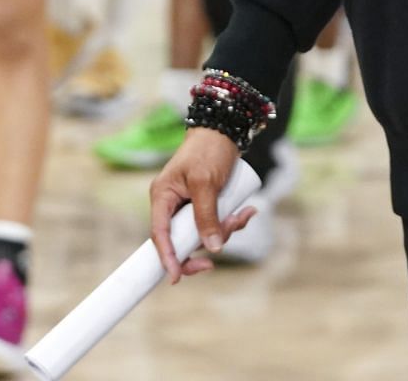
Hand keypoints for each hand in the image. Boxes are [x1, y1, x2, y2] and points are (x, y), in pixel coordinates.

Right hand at [149, 128, 256, 283]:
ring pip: (203, 234)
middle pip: (183, 240)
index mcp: (163, 197)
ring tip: (244, 214)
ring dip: (225, 230)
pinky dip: (231, 222)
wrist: (224, 130)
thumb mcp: (206, 182)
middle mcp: (172, 205)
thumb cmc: (209, 150)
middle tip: (220, 252)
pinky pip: (215, 224)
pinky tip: (247, 211)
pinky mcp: (204, 206)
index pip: (160, 234)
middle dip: (207, 243)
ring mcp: (188, 206)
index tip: (175, 277)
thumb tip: (210, 248)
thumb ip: (206, 215)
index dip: (166, 257)